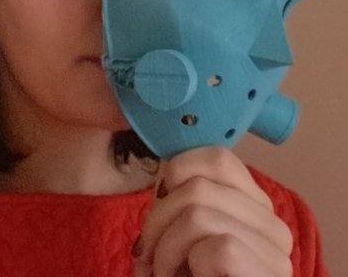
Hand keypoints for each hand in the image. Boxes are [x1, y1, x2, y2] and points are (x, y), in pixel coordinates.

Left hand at [132, 147, 292, 276]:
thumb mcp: (185, 236)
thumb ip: (182, 200)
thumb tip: (161, 175)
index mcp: (255, 207)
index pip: (217, 157)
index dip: (176, 174)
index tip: (159, 205)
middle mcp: (273, 224)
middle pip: (199, 183)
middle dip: (157, 216)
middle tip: (148, 251)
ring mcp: (275, 251)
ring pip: (199, 209)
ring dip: (163, 245)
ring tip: (161, 271)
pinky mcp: (267, 273)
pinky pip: (214, 245)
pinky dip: (180, 262)